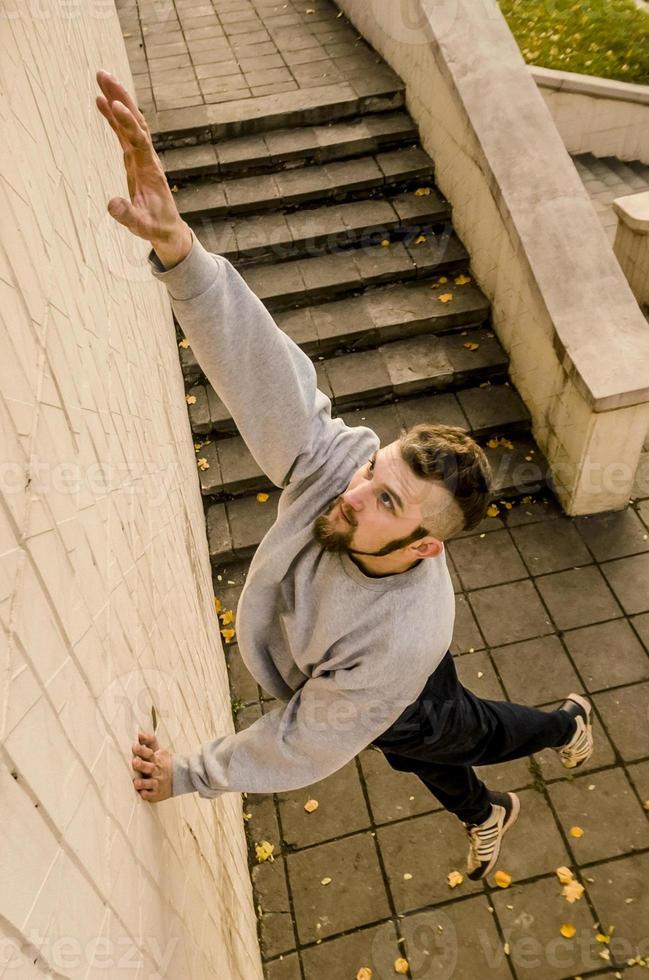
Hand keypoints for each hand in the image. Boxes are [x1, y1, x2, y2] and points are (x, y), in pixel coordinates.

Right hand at [95, 69, 192, 267]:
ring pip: (130, 122)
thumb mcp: (141, 226)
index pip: (139, 141)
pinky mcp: (134, 159)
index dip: (128, 122)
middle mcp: (146, 158)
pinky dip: (113, 116)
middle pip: (135, 122)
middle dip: (121, 98)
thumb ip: (128, 216)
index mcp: (150, 171)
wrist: (168, 228)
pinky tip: (100, 100)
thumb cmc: (155, 227)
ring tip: (101, 76)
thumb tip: (112, 204)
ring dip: (117, 99)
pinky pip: (123, 132)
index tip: (114, 104)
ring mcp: (140, 156)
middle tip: (104, 74)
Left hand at [131, 731, 172, 802]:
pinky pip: (151, 795)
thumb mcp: (158, 750)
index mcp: (156, 759)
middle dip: (142, 765)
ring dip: (143, 783)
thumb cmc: (163, 762)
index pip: (149, 753)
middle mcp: (157, 770)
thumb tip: (138, 733)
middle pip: (149, 767)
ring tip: (136, 782)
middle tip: (134, 761)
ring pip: (149, 783)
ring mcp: (157, 782)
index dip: (142, 749)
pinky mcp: (157, 794)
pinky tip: (142, 794)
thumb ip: (148, 741)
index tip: (134, 746)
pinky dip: (147, 795)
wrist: (180, 777)